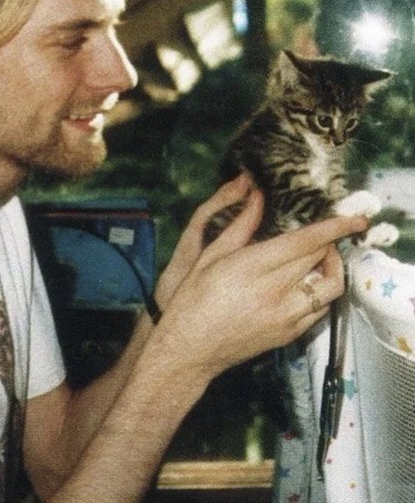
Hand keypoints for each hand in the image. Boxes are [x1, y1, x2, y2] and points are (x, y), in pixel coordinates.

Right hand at [155, 187, 367, 381]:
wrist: (190, 348)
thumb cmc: (192, 299)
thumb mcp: (210, 256)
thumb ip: (240, 226)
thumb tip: (258, 196)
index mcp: (253, 267)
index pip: (306, 241)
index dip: (334, 226)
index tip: (353, 218)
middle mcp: (275, 292)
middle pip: (321, 258)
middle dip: (328, 241)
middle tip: (321, 233)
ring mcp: (286, 316)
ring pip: (331, 286)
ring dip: (332, 267)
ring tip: (320, 258)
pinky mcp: (289, 334)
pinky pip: (321, 309)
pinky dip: (321, 291)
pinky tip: (305, 284)